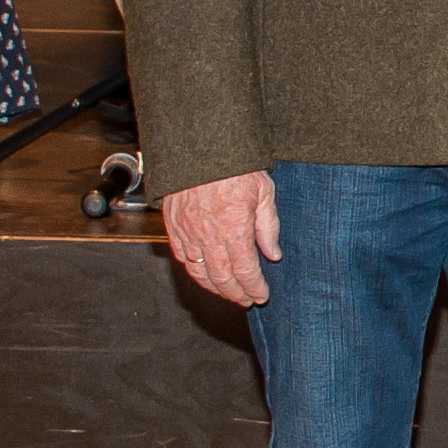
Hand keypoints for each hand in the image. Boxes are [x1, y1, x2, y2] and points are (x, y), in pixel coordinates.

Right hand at [167, 169, 281, 304]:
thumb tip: (273, 255)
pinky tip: (205, 275)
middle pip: (222, 278)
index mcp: (234, 229)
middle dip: (236, 293)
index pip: (245, 271)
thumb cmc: (235, 166)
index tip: (262, 295)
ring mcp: (187, 232)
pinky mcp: (173, 226)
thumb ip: (269, 227)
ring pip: (199, 272)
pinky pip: (182, 257)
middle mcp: (208, 236)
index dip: (254, 287)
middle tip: (247, 300)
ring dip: (215, 288)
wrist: (200, 147)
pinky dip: (194, 272)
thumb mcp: (264, 192)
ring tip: (228, 293)